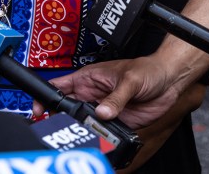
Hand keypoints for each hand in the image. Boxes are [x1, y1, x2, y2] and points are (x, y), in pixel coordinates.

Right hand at [41, 56, 183, 129]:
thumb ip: (116, 97)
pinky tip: (100, 139)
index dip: (46, 96)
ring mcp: (103, 109)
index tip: (39, 107)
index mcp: (90, 78)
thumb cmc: (148, 69)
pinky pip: (101, 132)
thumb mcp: (130, 79)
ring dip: (82, 129)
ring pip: (83, 123)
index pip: (60, 85)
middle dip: (61, 118)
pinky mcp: (115, 122)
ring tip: (83, 133)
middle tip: (61, 127)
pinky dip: (98, 137)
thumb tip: (101, 112)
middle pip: (68, 108)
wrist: (170, 81)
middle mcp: (93, 94)